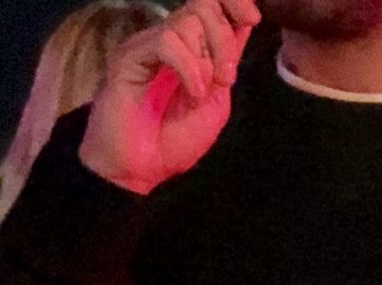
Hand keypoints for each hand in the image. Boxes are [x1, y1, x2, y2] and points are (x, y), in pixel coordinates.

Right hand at [79, 0, 261, 195]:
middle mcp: (169, 40)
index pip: (212, 5)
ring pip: (187, 21)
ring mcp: (147, 46)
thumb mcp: (216, 102)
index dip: (234, 2)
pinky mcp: (129, 56)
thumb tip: (245, 23)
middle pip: (202, 5)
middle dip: (223, 38)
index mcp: (191, 48)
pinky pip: (166, 41)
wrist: (139, 170)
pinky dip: (188, 67)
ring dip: (207, 58)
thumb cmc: (173, 142)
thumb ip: (226, 63)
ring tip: (202, 93)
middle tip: (225, 78)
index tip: (252, 18)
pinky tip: (192, 93)